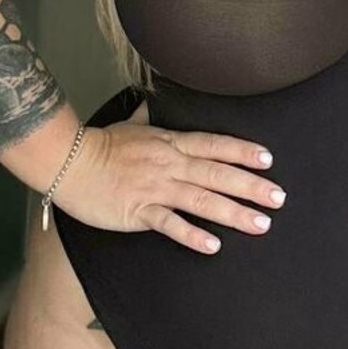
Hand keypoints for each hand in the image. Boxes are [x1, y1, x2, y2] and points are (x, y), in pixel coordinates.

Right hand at [54, 97, 284, 252]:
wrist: (68, 161)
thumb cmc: (100, 145)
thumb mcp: (133, 126)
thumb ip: (150, 118)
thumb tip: (155, 102)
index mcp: (171, 143)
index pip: (215, 145)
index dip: (243, 152)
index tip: (268, 160)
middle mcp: (169, 164)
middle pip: (218, 174)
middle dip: (251, 186)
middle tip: (279, 197)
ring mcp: (155, 188)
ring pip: (202, 200)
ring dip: (233, 212)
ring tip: (261, 224)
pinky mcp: (138, 211)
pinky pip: (169, 224)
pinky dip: (192, 235)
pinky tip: (213, 246)